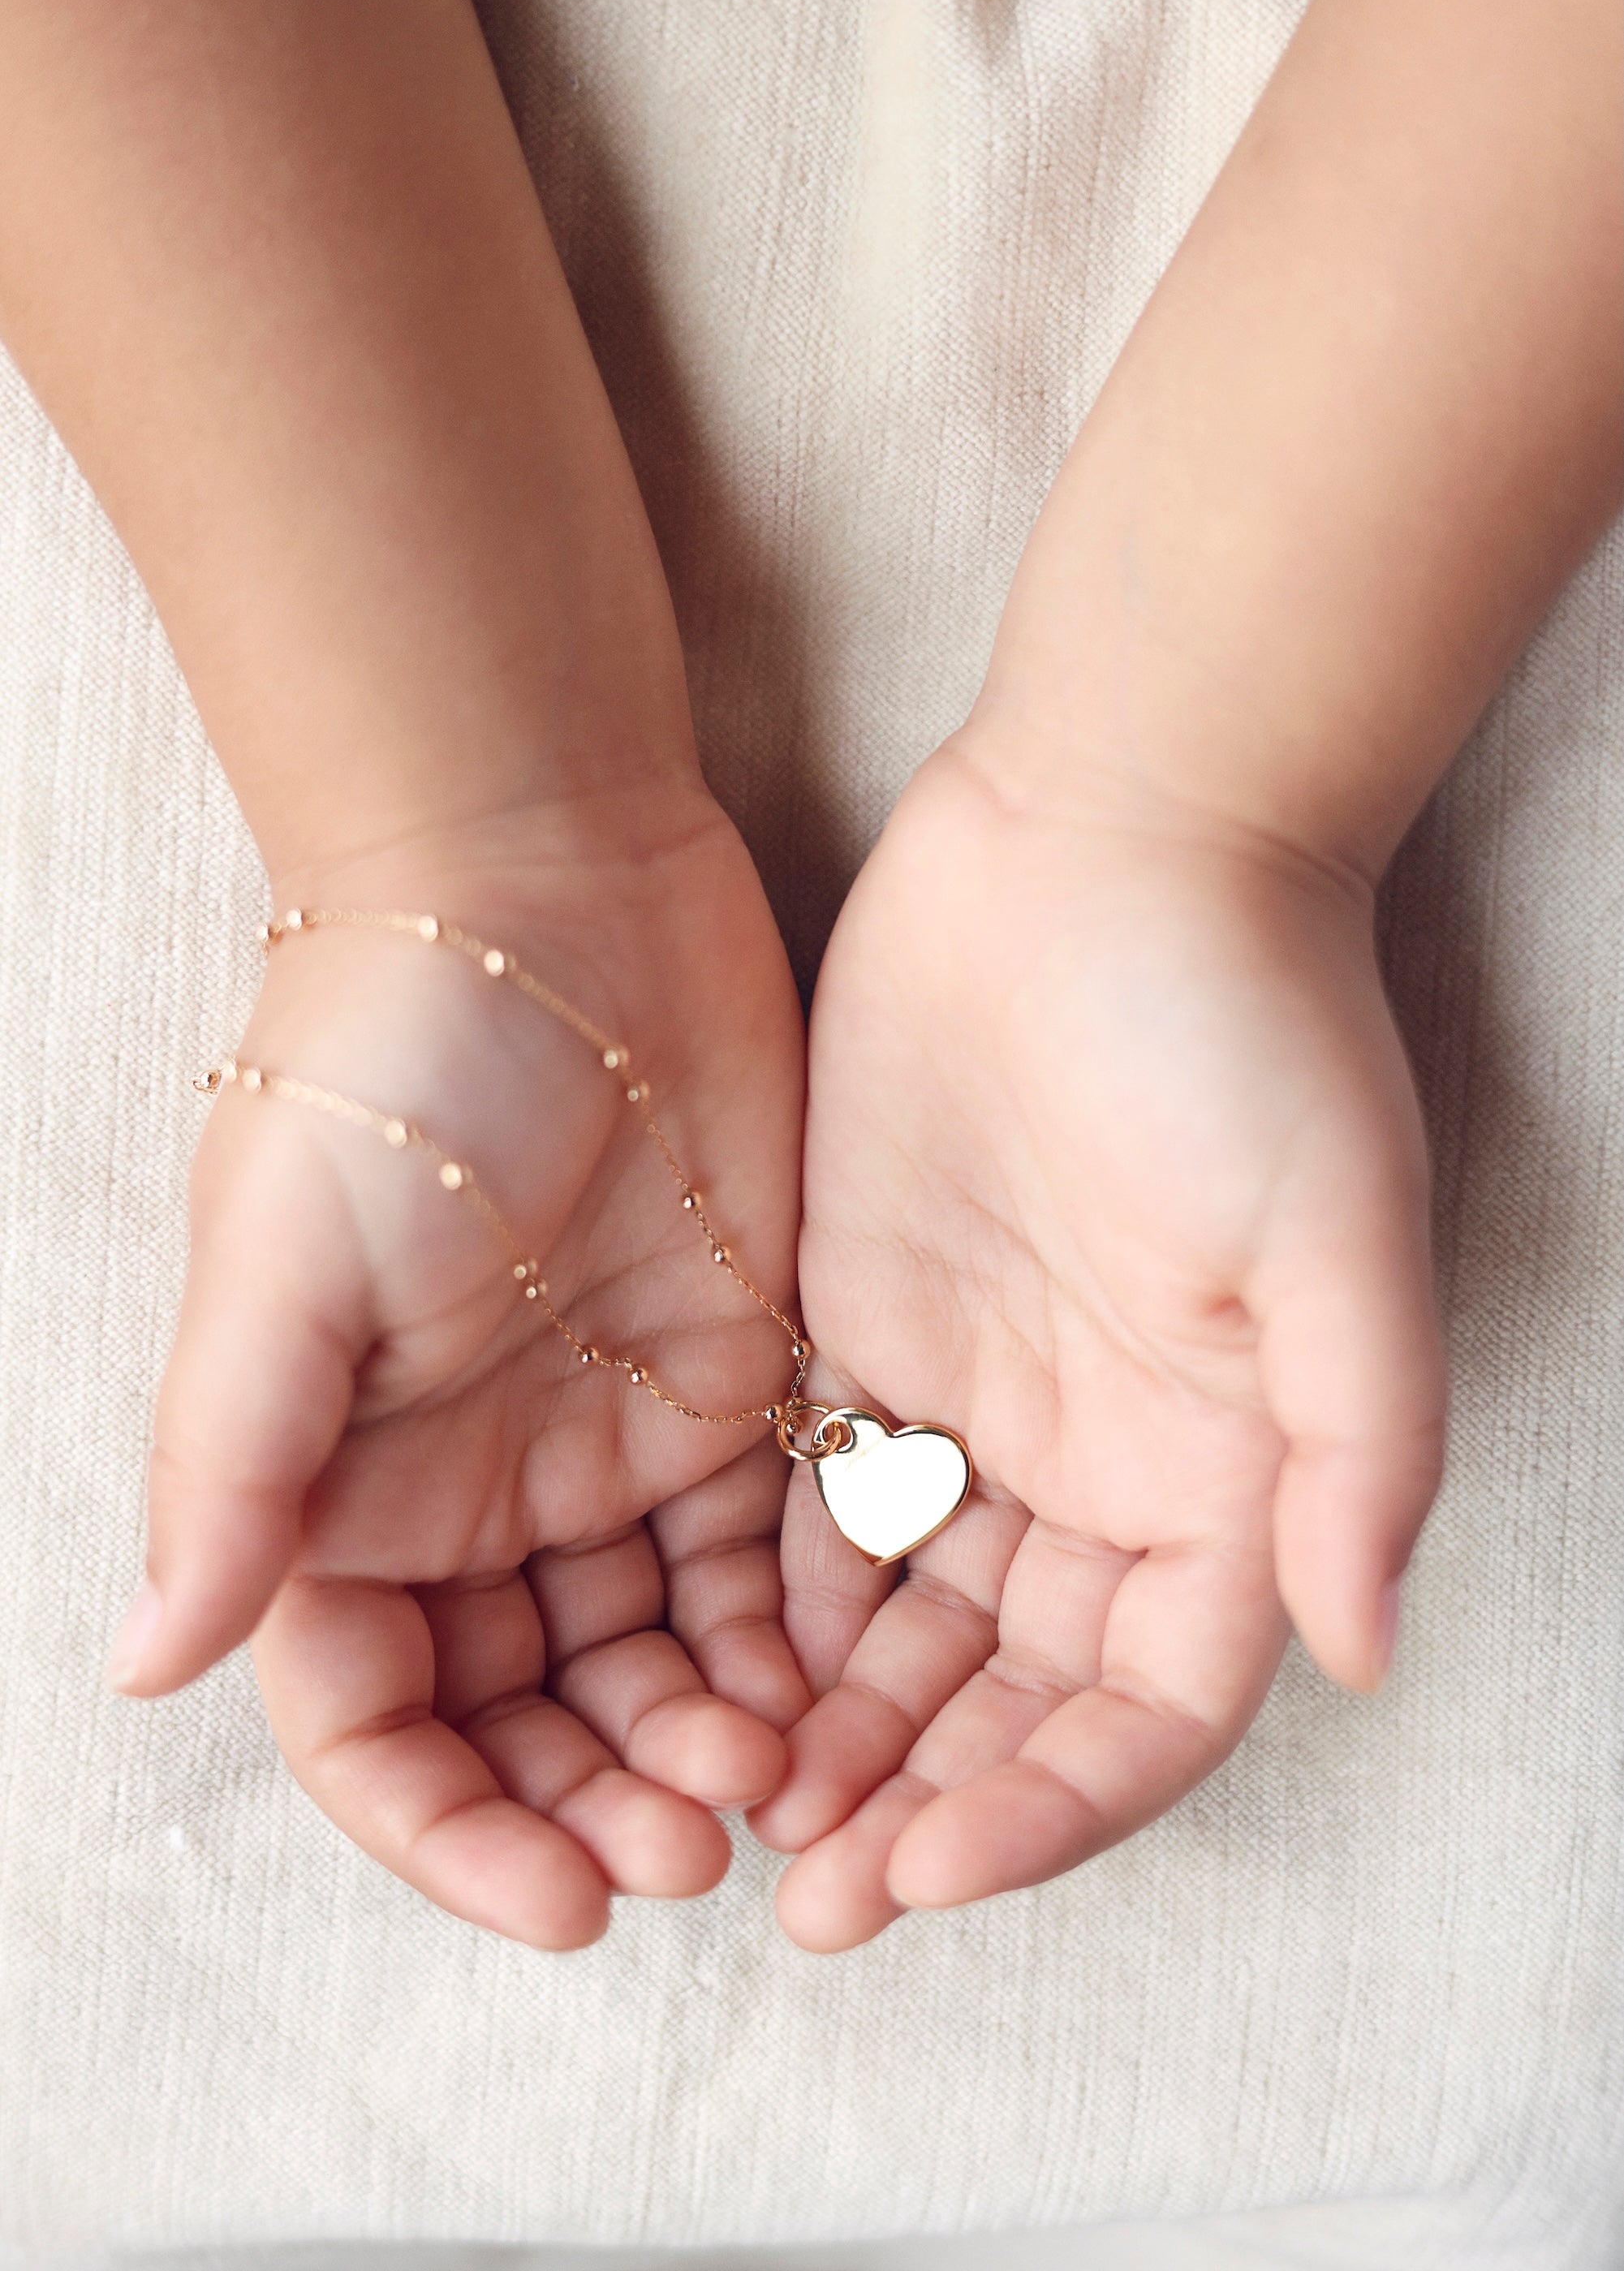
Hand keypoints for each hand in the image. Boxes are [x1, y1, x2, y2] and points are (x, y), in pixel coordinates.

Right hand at [111, 787, 810, 1948]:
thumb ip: (231, 1468)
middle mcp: (471, 1495)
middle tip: (694, 1847)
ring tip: (771, 1779)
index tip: (558, 1899)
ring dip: (700, 1745)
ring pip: (652, 1664)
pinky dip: (788, 1644)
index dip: (451, 1831)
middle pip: (526, 1718)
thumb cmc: (388, 1061)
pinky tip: (830, 1687)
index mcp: (345, 1491)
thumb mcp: (280, 1262)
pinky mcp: (732, 1390)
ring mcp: (607, 1449)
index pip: (376, 1723)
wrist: (553, 892)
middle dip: (595, 1804)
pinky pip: (761, 1566)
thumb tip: (141, 1666)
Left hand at [751, 734, 1444, 1948]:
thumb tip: (1360, 1649)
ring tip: (739, 1811)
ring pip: (901, 1624)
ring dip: (831, 1726)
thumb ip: (1357, 1454)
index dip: (1051, 1806)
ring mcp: (979, 1401)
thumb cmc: (1243, 1027)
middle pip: (1011, 1695)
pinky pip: (811, 1502)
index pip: (1147, 1706)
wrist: (1103, 836)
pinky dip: (767, 1595)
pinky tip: (701, 1658)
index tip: (928, 1867)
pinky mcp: (865, 1325)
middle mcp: (1106, 1464)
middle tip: (806, 1894)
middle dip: (922, 1802)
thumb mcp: (1341, 1238)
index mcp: (1228, 1474)